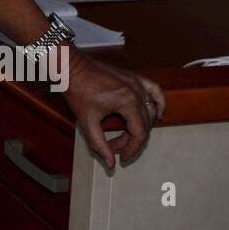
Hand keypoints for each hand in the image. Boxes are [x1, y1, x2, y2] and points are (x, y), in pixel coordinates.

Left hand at [60, 47, 165, 169]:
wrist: (71, 66)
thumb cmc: (77, 90)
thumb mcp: (87, 121)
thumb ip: (99, 144)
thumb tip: (110, 163)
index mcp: (128, 102)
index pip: (139, 134)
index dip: (131, 149)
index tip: (122, 158)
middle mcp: (137, 92)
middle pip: (144, 124)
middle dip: (130, 140)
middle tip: (114, 147)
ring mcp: (137, 82)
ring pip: (149, 111)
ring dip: (141, 126)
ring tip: (127, 136)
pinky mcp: (133, 77)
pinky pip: (154, 90)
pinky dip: (158, 103)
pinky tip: (157, 114)